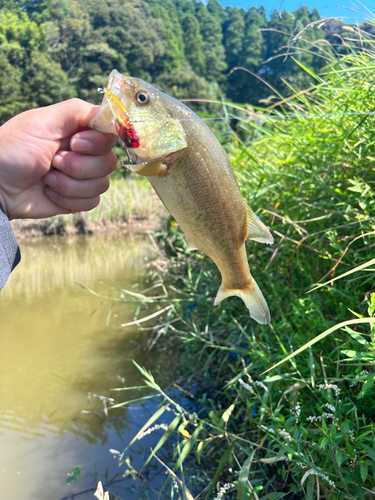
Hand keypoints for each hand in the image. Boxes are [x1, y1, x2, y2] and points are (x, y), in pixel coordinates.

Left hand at [0, 98, 117, 219]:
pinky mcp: (78, 198)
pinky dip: (68, 198)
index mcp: (79, 131)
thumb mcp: (43, 121)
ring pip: (102, 184)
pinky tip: (50, 191)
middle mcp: (85, 153)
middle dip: (78, 166)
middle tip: (53, 161)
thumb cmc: (14, 150)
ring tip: (47, 178)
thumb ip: (78, 111)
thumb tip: (110, 114)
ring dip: (70, 184)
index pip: (110, 135)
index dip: (97, 143)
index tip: (75, 143)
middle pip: (109, 162)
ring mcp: (82, 177)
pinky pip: (92, 202)